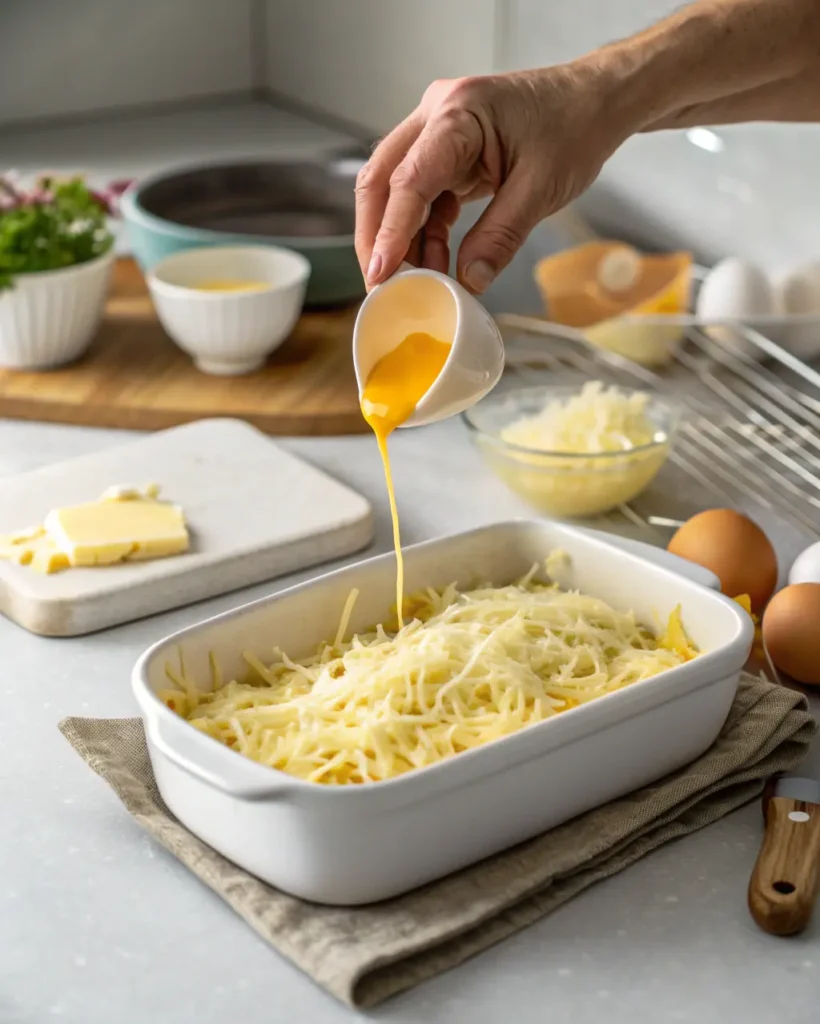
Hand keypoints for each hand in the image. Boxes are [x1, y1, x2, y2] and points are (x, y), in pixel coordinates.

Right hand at [354, 63, 628, 293]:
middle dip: (376, 236)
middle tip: (380, 284)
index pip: (409, 179)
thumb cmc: (574, 127)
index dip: (390, 232)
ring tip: (414, 282)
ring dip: (400, 239)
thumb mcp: (542, 188)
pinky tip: (434, 263)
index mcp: (458, 113)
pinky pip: (422, 196)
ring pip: (396, 190)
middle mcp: (437, 116)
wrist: (594, 101)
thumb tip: (468, 282)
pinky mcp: (447, 152)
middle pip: (383, 180)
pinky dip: (423, 232)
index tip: (381, 274)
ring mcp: (438, 133)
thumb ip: (501, 236)